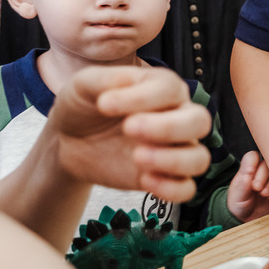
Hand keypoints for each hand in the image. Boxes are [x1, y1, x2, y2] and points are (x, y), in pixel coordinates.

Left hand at [48, 65, 211, 203]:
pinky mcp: (164, 177)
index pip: (170, 89)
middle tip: (129, 128)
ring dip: (173, 160)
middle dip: (168, 127)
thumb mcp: (86, 84)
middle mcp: (177, 116)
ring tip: (137, 157)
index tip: (105, 104)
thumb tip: (122, 87)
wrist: (69, 141)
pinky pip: (186, 189)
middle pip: (200, 121)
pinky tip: (145, 180)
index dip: (142, 97)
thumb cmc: (85, 107)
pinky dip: (171, 189)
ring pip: (199, 158)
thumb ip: (107, 79)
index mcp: (163, 88)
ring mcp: (174, 149)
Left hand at [226, 151, 268, 222]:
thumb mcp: (237, 195)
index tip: (251, 181)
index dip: (253, 167)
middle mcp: (262, 170)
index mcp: (249, 168)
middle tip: (258, 190)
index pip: (253, 156)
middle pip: (268, 163)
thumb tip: (249, 171)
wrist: (249, 219)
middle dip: (264, 177)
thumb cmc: (240, 205)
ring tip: (265, 195)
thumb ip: (242, 183)